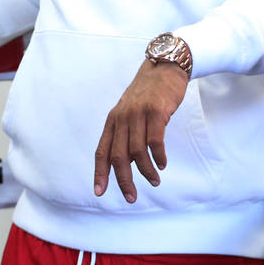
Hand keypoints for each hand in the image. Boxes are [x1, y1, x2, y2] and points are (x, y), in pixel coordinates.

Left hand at [93, 59, 187, 202]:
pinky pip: (155, 140)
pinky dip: (158, 156)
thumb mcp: (129, 111)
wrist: (164, 67)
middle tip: (131, 197)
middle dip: (123, 180)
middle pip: (118, 156)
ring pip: (137, 152)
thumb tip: (126, 162)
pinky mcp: (156, 111)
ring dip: (146, 171)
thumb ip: (125, 132)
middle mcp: (122, 118)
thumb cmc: (148, 94)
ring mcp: (138, 114)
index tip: (99, 192)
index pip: (102, 151)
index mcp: (113, 120)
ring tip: (154, 181)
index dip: (100, 173)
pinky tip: (162, 163)